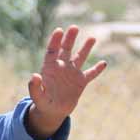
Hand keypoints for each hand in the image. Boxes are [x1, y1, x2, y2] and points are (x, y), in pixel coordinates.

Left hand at [26, 25, 106, 139]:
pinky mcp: (81, 82)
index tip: (59, 30)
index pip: (52, 51)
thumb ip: (35, 87)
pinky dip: (97, 69)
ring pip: (80, 58)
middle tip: (74, 28)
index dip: (55, 41)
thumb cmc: (43, 104)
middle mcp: (61, 67)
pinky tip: (104, 63)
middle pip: (66, 49)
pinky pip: (90, 74)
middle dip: (70, 39)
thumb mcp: (38, 97)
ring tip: (92, 38)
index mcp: (49, 68)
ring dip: (86, 48)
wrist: (53, 112)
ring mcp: (72, 73)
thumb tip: (35, 76)